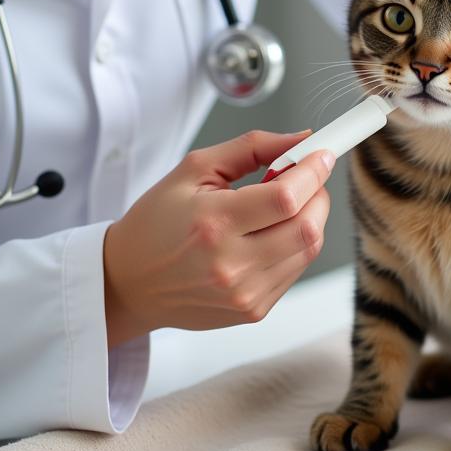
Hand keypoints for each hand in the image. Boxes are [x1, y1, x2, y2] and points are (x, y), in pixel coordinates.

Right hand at [103, 130, 333, 347]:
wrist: (129, 282)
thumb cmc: (157, 222)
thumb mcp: (195, 168)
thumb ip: (253, 147)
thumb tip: (302, 139)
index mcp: (213, 223)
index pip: (286, 198)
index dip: (313, 171)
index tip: (321, 154)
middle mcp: (231, 264)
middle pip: (308, 227)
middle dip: (318, 194)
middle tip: (305, 177)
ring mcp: (245, 294)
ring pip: (309, 250)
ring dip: (310, 218)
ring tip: (284, 205)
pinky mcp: (253, 310)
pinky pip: (296, 270)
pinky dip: (295, 244)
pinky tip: (271, 232)